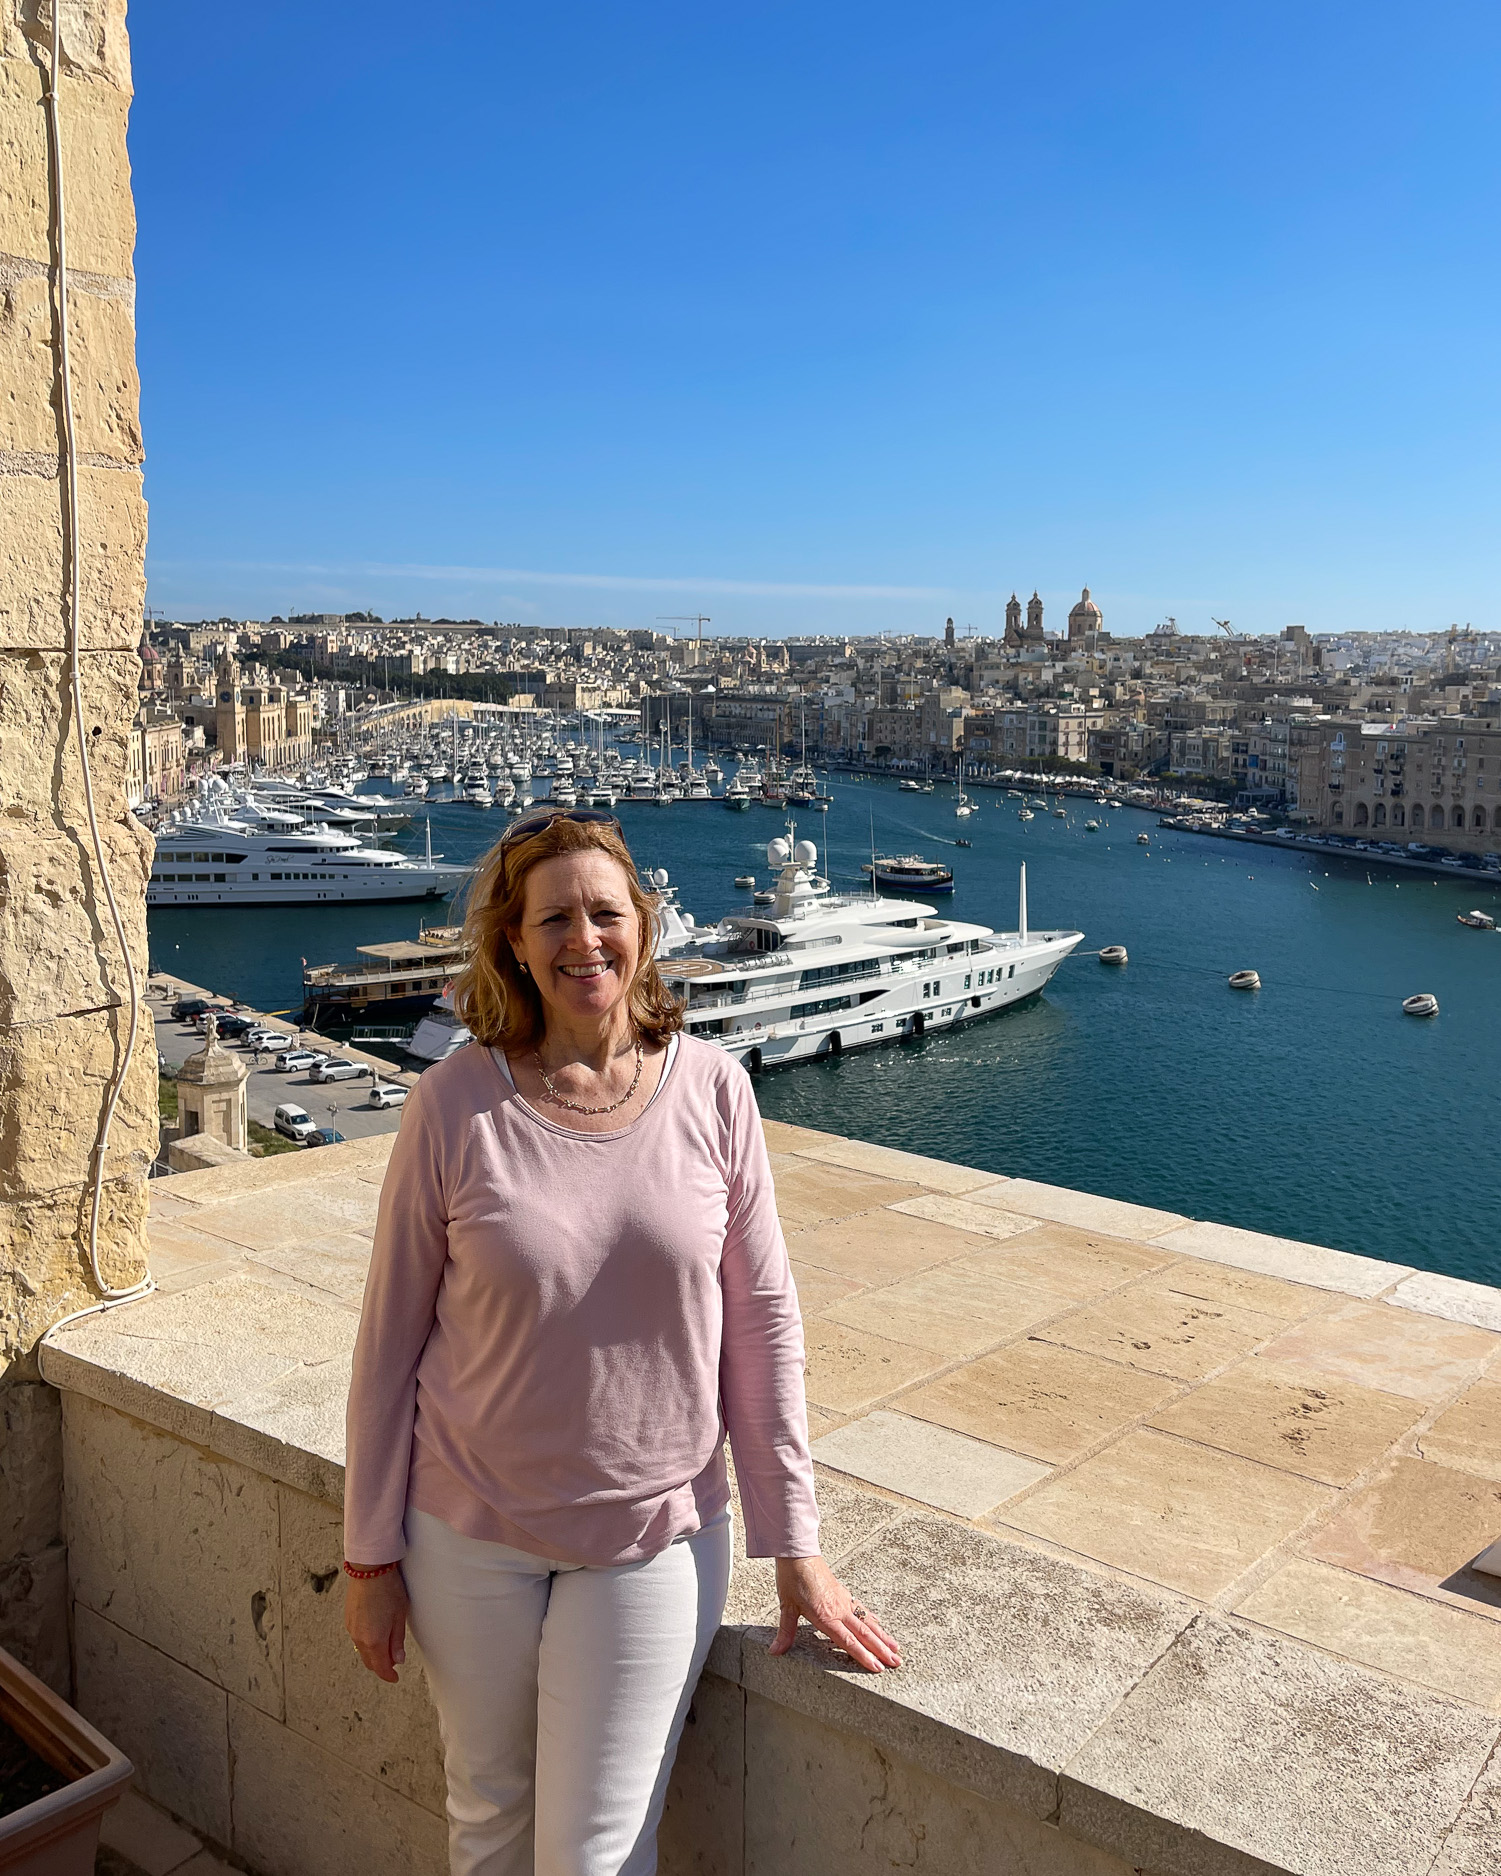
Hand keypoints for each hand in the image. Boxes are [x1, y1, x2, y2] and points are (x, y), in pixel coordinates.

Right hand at [344, 1569, 409, 1682]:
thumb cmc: (388, 1589)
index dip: (389, 1675)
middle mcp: (359, 1638)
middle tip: (394, 1660)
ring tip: (388, 1643)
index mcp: (374, 1640)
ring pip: (362, 1650)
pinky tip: (376, 1631)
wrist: (369, 1569)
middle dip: (382, 1665)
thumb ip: (397, 1640)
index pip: (380, 1667)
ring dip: (374, 1652)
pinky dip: (366, 1642)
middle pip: (370, 1661)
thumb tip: (398, 1659)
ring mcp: (351, 1628)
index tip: (395, 1677)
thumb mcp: (399, 1616)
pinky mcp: (348, 1619)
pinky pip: (357, 1638)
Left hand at [769, 1555, 901, 1672]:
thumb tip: (775, 1652)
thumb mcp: (786, 1606)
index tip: (878, 1668)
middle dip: (881, 1650)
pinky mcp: (843, 1593)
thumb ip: (786, 1632)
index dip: (864, 1656)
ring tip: (896, 1649)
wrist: (799, 1553)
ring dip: (882, 1636)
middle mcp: (839, 1610)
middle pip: (864, 1634)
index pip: (849, 1642)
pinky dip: (871, 1619)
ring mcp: (843, 1601)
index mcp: (826, 1617)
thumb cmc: (792, 1578)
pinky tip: (878, 1624)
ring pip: (867, 1622)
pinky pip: (861, 1609)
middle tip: (896, 1663)